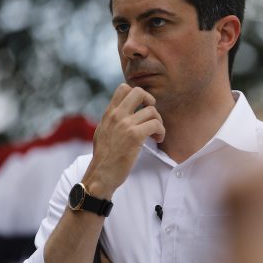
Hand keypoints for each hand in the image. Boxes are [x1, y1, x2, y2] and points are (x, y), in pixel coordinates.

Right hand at [84, 84, 164, 198]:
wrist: (101, 174)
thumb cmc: (104, 157)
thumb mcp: (103, 131)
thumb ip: (112, 119)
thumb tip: (121, 110)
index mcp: (109, 113)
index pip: (123, 88)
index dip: (137, 95)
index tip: (141, 107)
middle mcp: (117, 115)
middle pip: (139, 92)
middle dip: (150, 101)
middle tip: (151, 116)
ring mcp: (126, 125)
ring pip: (152, 111)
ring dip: (158, 123)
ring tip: (155, 134)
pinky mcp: (135, 136)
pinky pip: (156, 125)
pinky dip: (161, 132)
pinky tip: (157, 139)